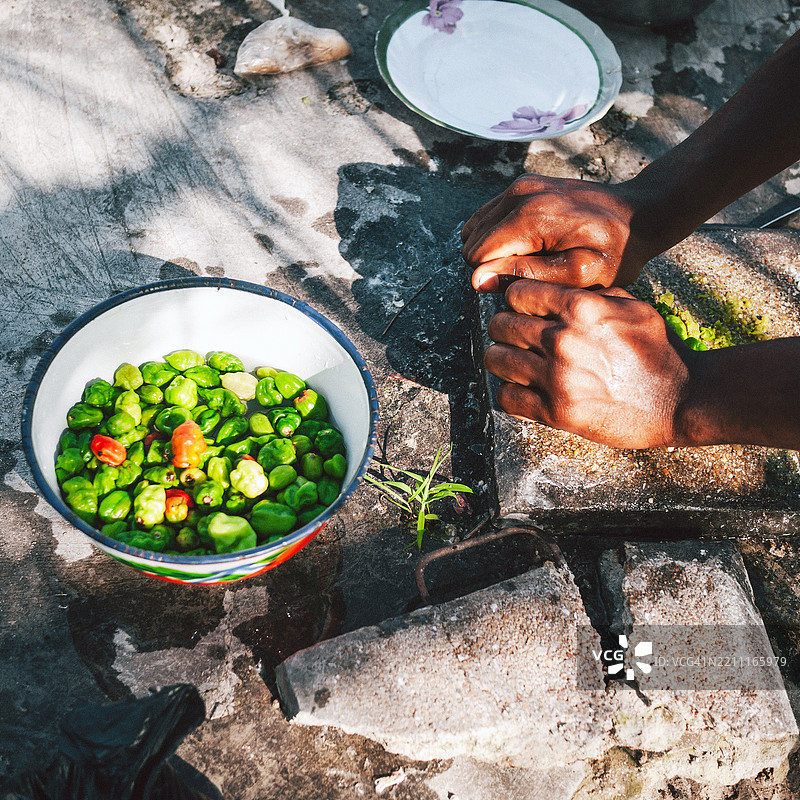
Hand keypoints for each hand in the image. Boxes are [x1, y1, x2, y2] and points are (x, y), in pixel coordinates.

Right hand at [461, 175, 650, 290]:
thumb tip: (479, 278)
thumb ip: (526, 276)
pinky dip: (502, 236)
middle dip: (495, 264)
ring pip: (478, 229)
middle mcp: (519, 193)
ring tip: (533, 259)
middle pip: (473, 242)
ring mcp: (520, 185)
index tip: (529, 281)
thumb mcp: (578, 274)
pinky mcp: (524, 184)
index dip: (495, 278)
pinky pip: (490, 216)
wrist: (641, 213)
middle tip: (534, 272)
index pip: (477, 256)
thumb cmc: (616, 249)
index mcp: (529, 216)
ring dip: (498, 250)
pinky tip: (530, 245)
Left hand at [484, 279, 694, 447]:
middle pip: (500, 325)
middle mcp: (563, 340)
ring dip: (503, 359)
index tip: (522, 309)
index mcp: (581, 308)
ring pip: (497, 360)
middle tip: (514, 336)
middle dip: (505, 328)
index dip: (516, 300)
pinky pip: (507, 397)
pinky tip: (523, 388)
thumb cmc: (658, 351)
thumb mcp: (631, 306)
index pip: (517, 293)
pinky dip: (510, 392)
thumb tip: (553, 289)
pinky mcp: (555, 412)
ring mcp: (557, 378)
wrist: (682, 400)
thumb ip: (589, 295)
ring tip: (515, 361)